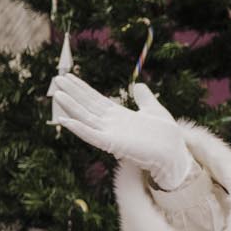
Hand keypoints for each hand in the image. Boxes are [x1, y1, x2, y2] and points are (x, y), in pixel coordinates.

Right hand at [49, 76, 195, 189]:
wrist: (174, 153)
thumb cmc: (165, 135)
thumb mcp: (153, 109)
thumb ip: (144, 98)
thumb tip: (139, 86)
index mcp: (119, 116)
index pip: (96, 99)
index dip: (82, 88)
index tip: (69, 77)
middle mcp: (111, 125)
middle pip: (87, 105)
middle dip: (72, 93)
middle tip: (57, 80)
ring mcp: (110, 135)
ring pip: (86, 118)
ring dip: (71, 106)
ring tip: (57, 94)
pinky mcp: (113, 145)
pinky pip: (92, 136)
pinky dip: (79, 129)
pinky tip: (65, 121)